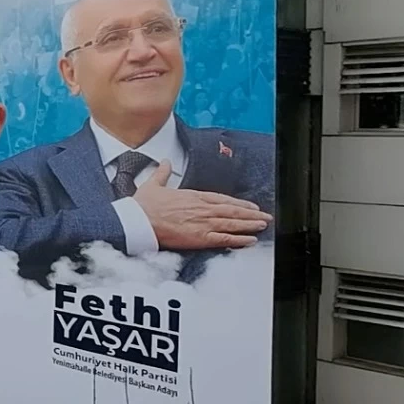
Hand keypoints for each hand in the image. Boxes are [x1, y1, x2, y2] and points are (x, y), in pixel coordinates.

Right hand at [129, 165, 269, 250]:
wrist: (137, 221)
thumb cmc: (143, 206)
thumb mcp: (153, 185)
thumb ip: (163, 173)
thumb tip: (166, 162)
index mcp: (193, 196)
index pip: (222, 198)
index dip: (238, 202)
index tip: (249, 205)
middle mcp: (201, 208)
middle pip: (232, 210)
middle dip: (251, 214)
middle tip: (265, 216)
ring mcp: (202, 223)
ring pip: (232, 223)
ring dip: (249, 224)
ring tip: (262, 225)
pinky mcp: (199, 238)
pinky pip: (224, 239)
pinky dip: (238, 240)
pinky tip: (249, 240)